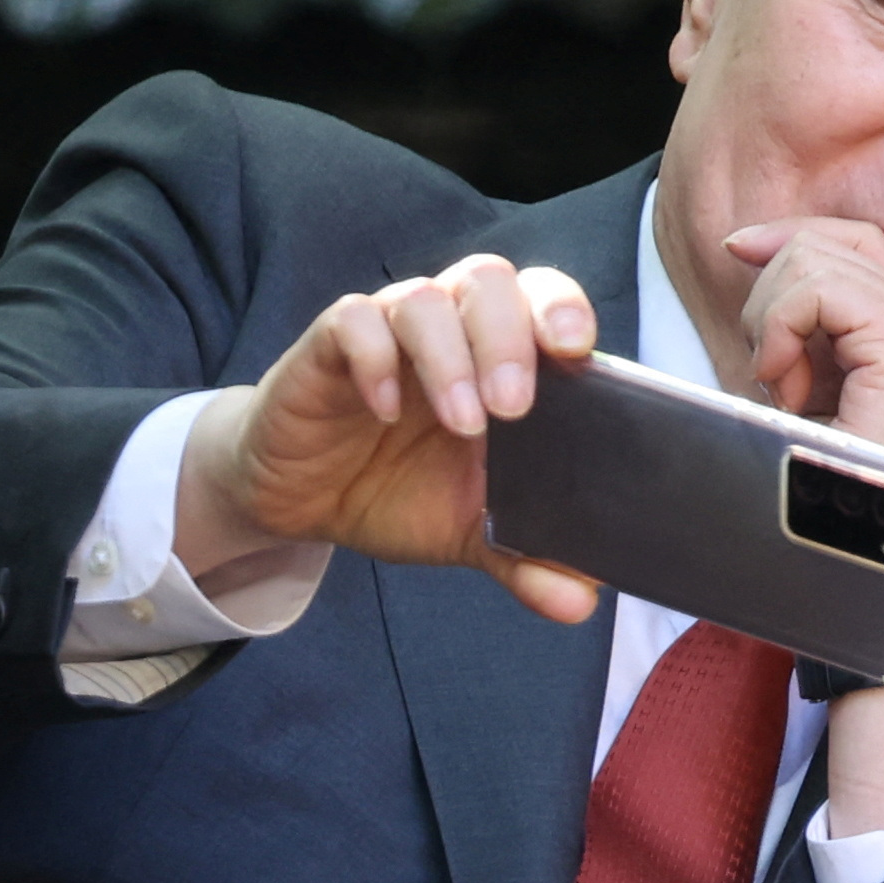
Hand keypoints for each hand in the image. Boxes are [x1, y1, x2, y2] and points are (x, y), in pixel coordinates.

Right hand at [178, 255, 602, 624]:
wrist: (303, 503)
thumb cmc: (399, 493)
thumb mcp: (469, 533)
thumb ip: (525, 558)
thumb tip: (580, 602)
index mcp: (502, 360)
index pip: (544, 301)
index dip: (565, 311)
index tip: (578, 353)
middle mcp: (452, 332)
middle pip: (489, 280)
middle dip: (511, 336)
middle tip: (515, 408)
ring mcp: (390, 334)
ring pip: (425, 296)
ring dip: (451, 357)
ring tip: (463, 424)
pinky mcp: (328, 347)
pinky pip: (353, 322)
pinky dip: (375, 361)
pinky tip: (385, 412)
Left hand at [719, 219, 883, 832]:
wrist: (862, 566)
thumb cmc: (824, 497)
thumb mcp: (801, 391)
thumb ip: (794, 323)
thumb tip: (747, 247)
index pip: (855, 242)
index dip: (789, 238)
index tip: (737, 253)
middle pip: (834, 241)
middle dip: (775, 289)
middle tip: (771, 369)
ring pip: (820, 259)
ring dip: (774, 320)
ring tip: (784, 386)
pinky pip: (819, 289)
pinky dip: (780, 331)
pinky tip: (787, 388)